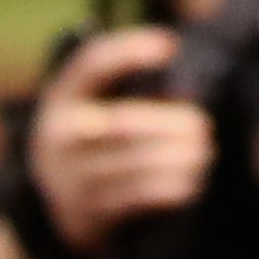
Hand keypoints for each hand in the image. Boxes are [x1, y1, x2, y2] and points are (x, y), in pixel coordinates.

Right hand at [17, 28, 213, 257]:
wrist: (55, 199)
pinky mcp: (87, 212)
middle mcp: (59, 138)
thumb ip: (124, 86)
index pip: (92, 64)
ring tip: (204, 151)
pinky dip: (169, 187)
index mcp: (61, 98)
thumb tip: (181, 78)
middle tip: (202, 124)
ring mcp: (70, 178)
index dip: (129, 50)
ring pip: (133, 164)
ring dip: (176, 158)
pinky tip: (191, 180)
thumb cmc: (92, 136)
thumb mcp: (90, 104)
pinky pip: (135, 198)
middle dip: (168, 123)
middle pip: (122, 124)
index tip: (171, 45)